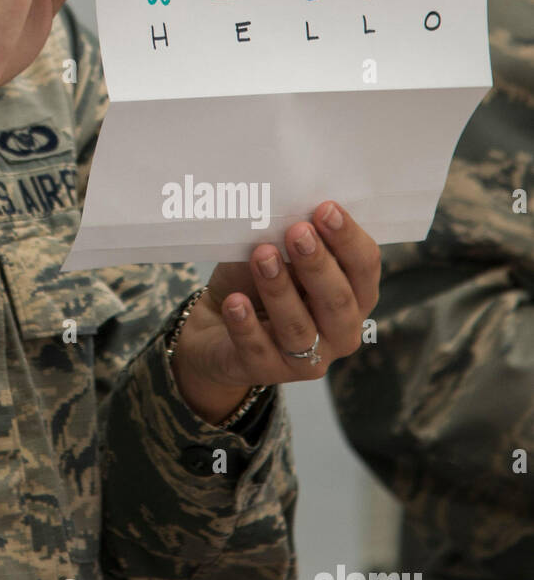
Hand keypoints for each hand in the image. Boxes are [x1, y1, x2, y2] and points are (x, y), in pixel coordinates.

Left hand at [168, 201, 380, 420]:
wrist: (215, 324)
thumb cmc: (257, 280)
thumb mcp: (278, 253)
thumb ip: (293, 237)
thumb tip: (295, 208)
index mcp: (353, 296)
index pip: (364, 268)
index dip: (348, 239)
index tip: (326, 208)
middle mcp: (340, 331)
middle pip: (337, 300)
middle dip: (318, 264)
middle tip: (298, 232)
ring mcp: (306, 358)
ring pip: (298, 326)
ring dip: (280, 289)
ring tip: (261, 255)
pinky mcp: (266, 371)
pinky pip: (257, 349)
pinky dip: (245, 324)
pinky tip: (235, 302)